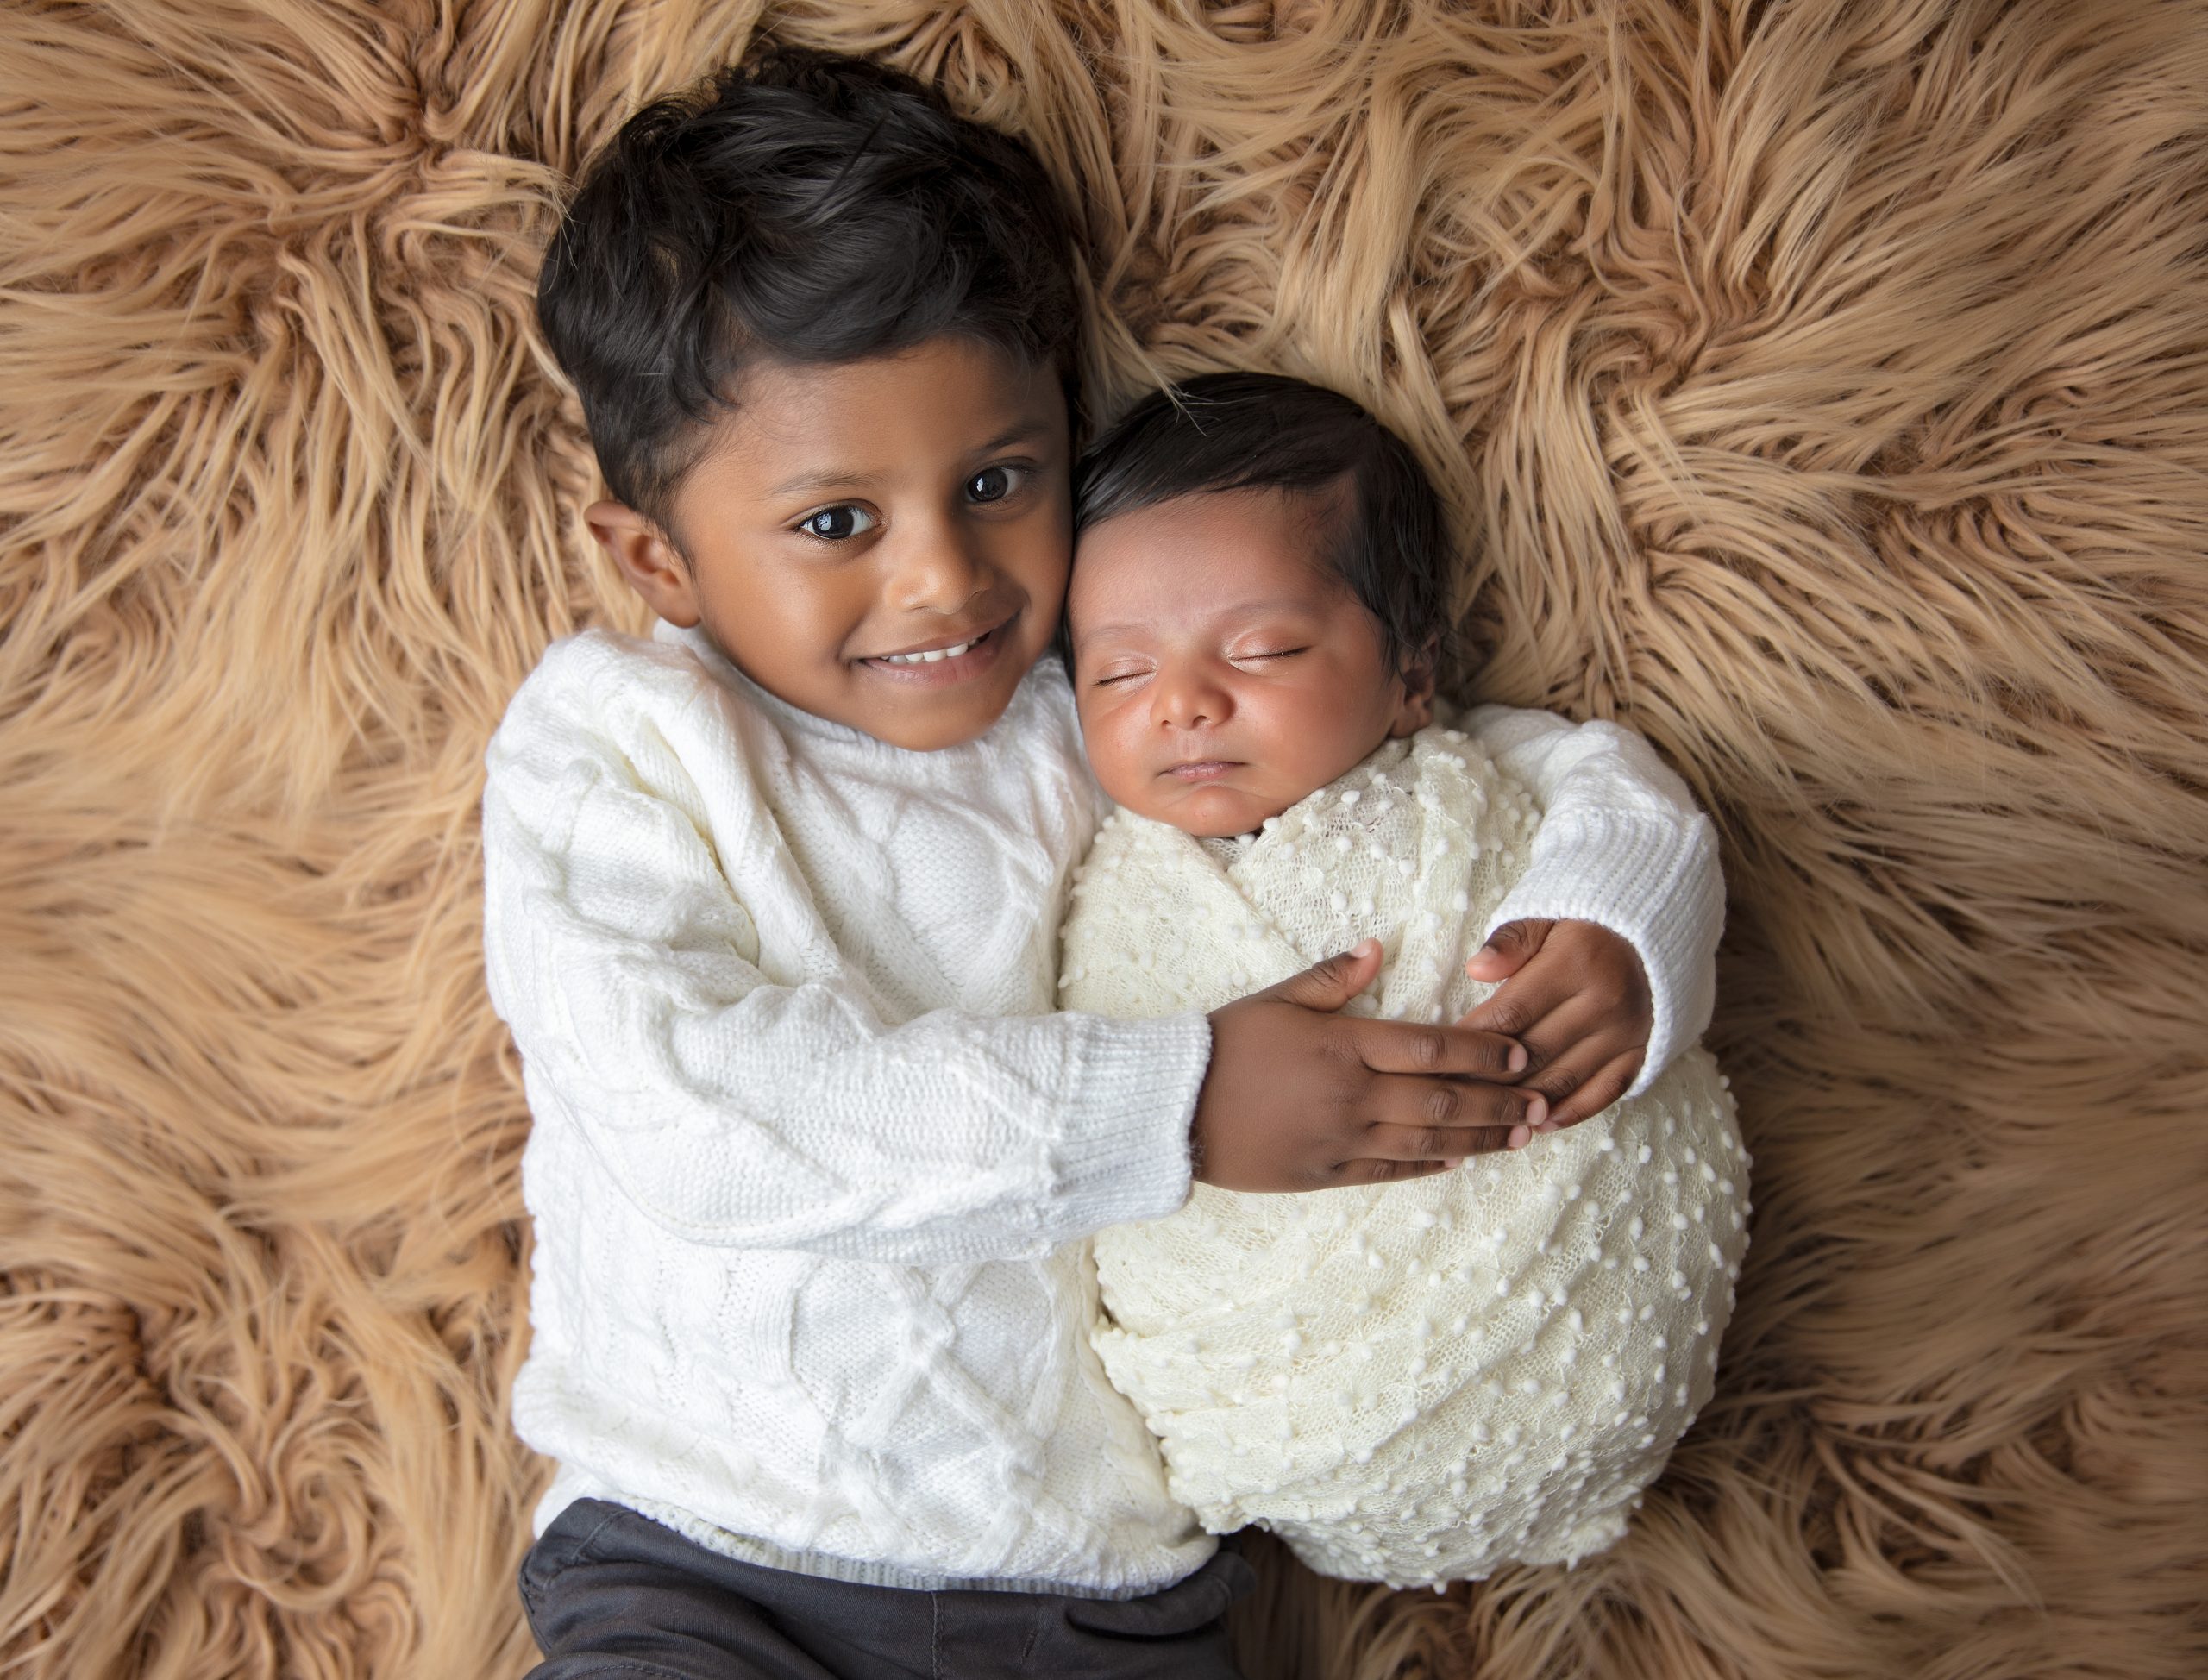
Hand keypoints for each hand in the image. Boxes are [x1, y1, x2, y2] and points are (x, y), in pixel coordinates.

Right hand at [1193, 940, 1546, 1191]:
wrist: (1172, 1108)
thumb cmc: (1223, 1044)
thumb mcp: (1276, 998)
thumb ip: (1334, 976)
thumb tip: (1380, 946)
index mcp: (1344, 1045)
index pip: (1433, 1046)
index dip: (1484, 1051)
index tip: (1521, 1053)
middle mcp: (1352, 1095)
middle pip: (1444, 1100)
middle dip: (1501, 1102)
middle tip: (1544, 1103)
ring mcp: (1341, 1140)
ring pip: (1428, 1142)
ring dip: (1480, 1139)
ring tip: (1520, 1137)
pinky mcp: (1325, 1175)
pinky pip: (1391, 1172)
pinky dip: (1430, 1166)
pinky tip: (1459, 1161)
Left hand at [1460, 919, 1649, 1131]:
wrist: (1647, 942)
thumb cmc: (1580, 934)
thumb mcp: (1544, 921)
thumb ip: (1509, 942)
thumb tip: (1476, 969)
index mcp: (1574, 963)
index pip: (1511, 1013)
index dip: (1472, 1039)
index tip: (1443, 1056)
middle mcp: (1603, 1001)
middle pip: (1534, 1052)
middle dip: (1490, 1077)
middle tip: (1455, 1094)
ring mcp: (1624, 1032)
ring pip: (1565, 1079)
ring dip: (1524, 1103)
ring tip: (1489, 1115)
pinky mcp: (1639, 1053)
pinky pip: (1604, 1093)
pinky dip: (1572, 1113)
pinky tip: (1540, 1124)